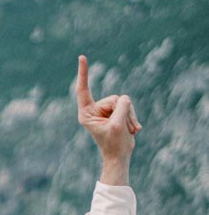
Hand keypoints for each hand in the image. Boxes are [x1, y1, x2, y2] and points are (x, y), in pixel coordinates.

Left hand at [76, 55, 140, 184]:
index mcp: (87, 113)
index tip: (82, 57)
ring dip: (129, 116)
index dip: (83, 73)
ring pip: (123, 102)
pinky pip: (128, 106)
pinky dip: (132, 118)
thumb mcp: (118, 124)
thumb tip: (125, 99)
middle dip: (123, 112)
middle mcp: (95, 110)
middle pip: (114, 98)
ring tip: (127, 130)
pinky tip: (132, 130)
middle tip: (122, 128)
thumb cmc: (114, 144)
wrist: (120, 157)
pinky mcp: (115, 112)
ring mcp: (105, 111)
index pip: (83, 90)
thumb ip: (122, 106)